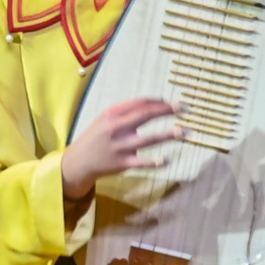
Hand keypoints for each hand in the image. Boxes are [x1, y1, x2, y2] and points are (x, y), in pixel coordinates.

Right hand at [59, 95, 183, 206]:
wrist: (80, 161)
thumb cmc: (97, 137)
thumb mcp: (106, 119)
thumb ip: (126, 112)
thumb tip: (154, 104)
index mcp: (113, 114)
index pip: (140, 103)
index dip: (158, 101)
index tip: (172, 103)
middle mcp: (116, 128)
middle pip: (145, 115)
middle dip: (166, 111)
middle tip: (183, 108)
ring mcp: (120, 146)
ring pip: (148, 139)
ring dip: (169, 135)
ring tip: (184, 132)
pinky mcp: (122, 163)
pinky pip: (142, 162)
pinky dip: (155, 162)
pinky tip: (167, 160)